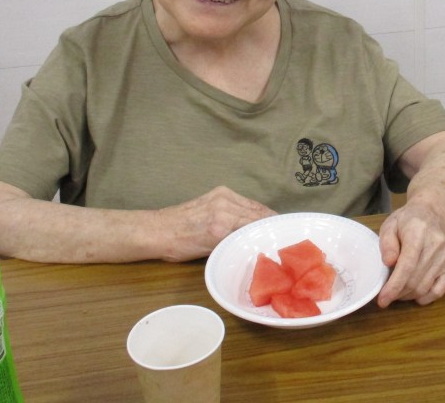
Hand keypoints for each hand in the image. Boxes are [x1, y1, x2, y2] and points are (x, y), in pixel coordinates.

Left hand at [154, 186, 275, 261]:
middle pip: (257, 213)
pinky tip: (260, 214)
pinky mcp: (219, 192)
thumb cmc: (181, 246)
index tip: (284, 236)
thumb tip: (254, 244)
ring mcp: (222, 197)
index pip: (256, 225)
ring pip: (252, 205)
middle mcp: (224, 207)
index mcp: (222, 224)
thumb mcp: (210, 251)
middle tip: (285, 231)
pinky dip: (253, 207)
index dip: (271, 230)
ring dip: (264, 214)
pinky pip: (243, 200)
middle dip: (271, 222)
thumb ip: (233, 243)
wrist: (160, 230)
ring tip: (276, 224)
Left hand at [375, 200, 444, 307]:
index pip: (407, 265)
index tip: (382, 300)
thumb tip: (389, 262)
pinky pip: (439, 291)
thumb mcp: (390, 225)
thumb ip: (387, 243)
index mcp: (418, 232)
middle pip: (414, 280)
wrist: (432, 214)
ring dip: (408, 295)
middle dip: (397, 293)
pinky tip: (415, 292)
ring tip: (399, 290)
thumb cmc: (407, 222)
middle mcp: (436, 244)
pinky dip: (424, 297)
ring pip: (424, 288)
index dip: (394, 286)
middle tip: (387, 294)